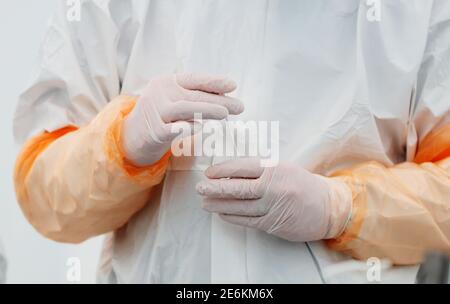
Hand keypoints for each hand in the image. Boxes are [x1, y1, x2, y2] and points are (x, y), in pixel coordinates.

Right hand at [122, 74, 243, 165]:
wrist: (132, 136)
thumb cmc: (160, 117)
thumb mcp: (174, 100)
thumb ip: (195, 97)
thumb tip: (226, 98)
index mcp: (167, 82)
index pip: (193, 79)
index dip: (213, 81)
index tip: (233, 85)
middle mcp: (160, 93)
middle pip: (193, 95)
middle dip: (219, 100)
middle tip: (239, 107)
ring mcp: (155, 112)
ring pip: (184, 108)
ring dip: (207, 110)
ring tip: (225, 114)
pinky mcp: (153, 131)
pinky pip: (173, 129)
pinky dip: (187, 127)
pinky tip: (201, 126)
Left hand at [196, 158, 351, 241]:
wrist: (328, 207)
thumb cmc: (302, 184)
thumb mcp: (283, 168)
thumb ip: (260, 170)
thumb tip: (230, 173)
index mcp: (275, 169)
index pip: (242, 167)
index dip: (223, 170)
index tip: (209, 172)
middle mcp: (273, 187)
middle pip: (237, 188)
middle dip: (215, 188)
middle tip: (200, 188)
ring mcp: (272, 207)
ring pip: (239, 206)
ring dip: (219, 204)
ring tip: (205, 202)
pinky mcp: (273, 223)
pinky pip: (247, 220)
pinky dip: (232, 217)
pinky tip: (222, 213)